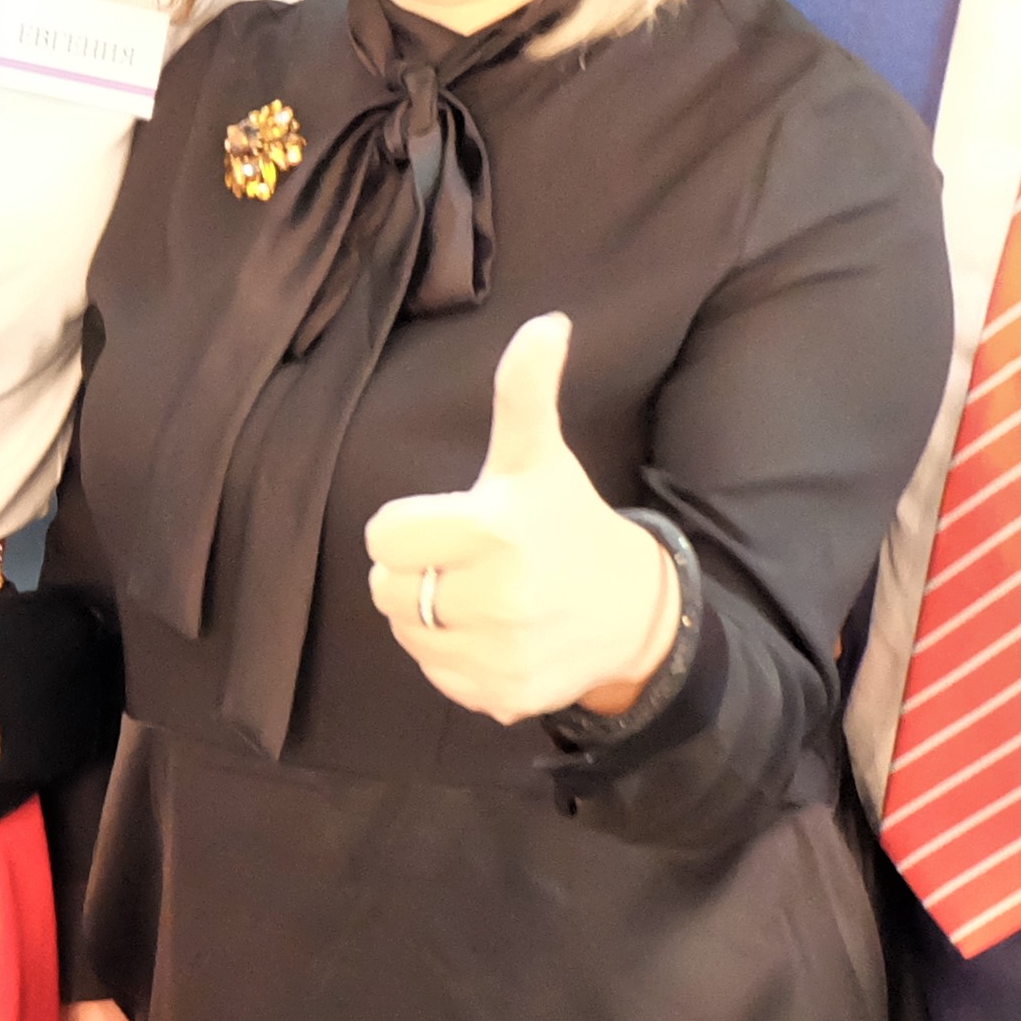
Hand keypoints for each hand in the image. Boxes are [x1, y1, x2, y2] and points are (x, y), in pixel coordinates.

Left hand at [362, 313, 678, 723]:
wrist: (635, 614)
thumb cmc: (569, 524)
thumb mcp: (540, 457)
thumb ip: (525, 391)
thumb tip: (546, 323)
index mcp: (495, 530)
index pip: (385, 534)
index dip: (408, 525)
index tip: (449, 522)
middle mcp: (495, 598)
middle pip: (385, 587)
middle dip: (414, 570)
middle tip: (460, 561)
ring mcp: (498, 654)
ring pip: (405, 632)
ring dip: (426, 615)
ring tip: (475, 596)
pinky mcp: (501, 697)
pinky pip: (434, 674)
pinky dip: (451, 658)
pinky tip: (490, 635)